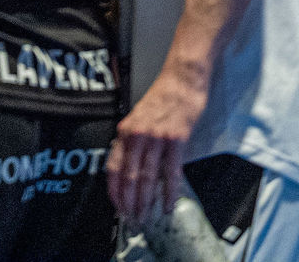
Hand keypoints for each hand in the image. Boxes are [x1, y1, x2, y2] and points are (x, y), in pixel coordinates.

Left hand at [107, 56, 208, 221]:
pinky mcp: (177, 139)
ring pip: (148, 178)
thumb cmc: (165, 95)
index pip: (114, 168)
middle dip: (130, 203)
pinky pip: (171, 171)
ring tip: (147, 217)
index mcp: (126, 131)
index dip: (115, 191)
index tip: (118, 207)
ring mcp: (157, 138)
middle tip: (133, 219)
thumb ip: (134, 139)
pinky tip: (169, 203)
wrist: (184, 77)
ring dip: (146, 201)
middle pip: (129, 178)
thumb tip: (131, 164)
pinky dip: (169, 191)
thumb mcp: (140, 115)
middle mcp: (137, 136)